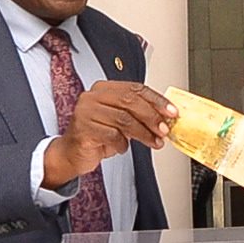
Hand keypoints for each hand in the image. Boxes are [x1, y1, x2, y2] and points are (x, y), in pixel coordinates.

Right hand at [46, 82, 174, 184]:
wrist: (71, 154)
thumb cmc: (98, 136)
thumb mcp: (121, 122)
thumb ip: (139, 116)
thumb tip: (166, 118)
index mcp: (105, 89)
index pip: (136, 88)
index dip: (157, 100)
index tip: (172, 112)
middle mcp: (93, 96)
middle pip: (130, 101)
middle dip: (152, 116)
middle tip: (164, 129)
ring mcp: (86, 111)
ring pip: (123, 119)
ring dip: (143, 133)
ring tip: (153, 142)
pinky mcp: (83, 128)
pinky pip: (112, 135)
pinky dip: (122, 144)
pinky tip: (122, 147)